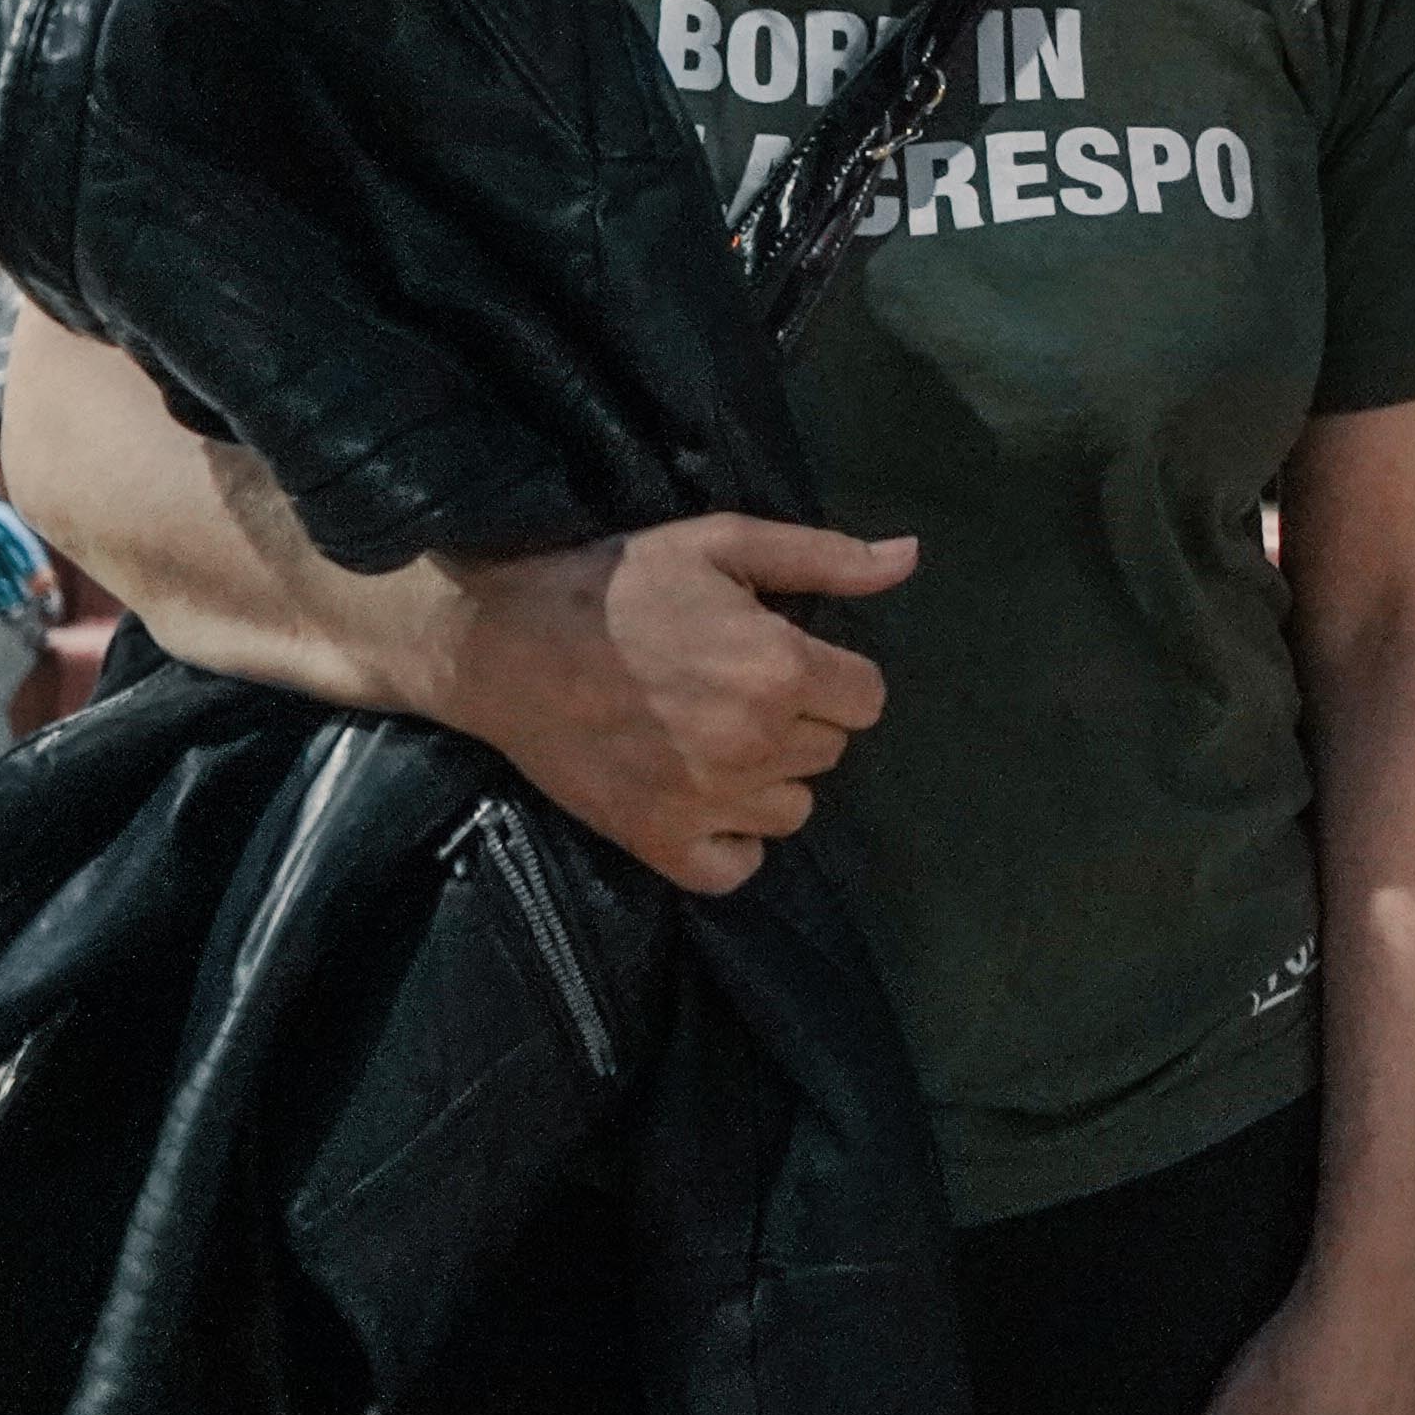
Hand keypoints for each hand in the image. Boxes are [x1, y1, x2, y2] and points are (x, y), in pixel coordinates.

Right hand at [408, 516, 911, 895]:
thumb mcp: (724, 545)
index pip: (867, 699)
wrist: (505, 641)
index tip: (788, 660)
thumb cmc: (619, 583)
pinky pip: (736, 868)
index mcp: (783, 669)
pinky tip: (705, 802)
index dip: (834, 676)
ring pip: (792, 809)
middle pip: (830, 751)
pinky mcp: (657, 840)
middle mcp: (756, 744)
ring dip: (769, 779)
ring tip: (716, 740)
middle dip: (800, 721)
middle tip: (736, 691)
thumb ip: (826, 559)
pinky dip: (730, 843)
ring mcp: (707, 801)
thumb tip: (909, 558)